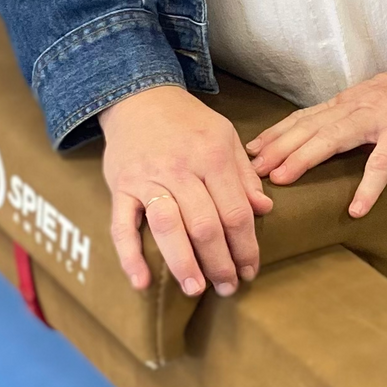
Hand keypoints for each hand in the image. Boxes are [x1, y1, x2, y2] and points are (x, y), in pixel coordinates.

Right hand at [100, 84, 273, 298]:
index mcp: (213, 156)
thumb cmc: (188, 122)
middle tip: (228, 287)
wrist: (139, 96)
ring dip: (183, 263)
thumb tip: (264, 210)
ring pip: (168, 226)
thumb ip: (244, 175)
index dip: (246, 246)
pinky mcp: (122, 187)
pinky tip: (142, 282)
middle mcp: (181, 168)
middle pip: (205, 224)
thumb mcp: (225, 137)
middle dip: (219, 262)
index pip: (235, 211)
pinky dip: (130, 256)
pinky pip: (122, 226)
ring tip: (195, 289)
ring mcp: (149, 179)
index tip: (250, 270)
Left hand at [246, 68, 386, 218]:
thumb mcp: (370, 101)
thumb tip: (318, 140)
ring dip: (304, 158)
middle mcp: (355, 107)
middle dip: (277, 148)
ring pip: (334, 138)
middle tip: (250, 170)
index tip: (250, 151)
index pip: (303, 118)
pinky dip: (368, 186)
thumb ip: (346, 117)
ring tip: (281, 180)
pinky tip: (356, 208)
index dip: (275, 134)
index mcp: (346, 102)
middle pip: (309, 127)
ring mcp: (378, 119)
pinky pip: (383, 162)